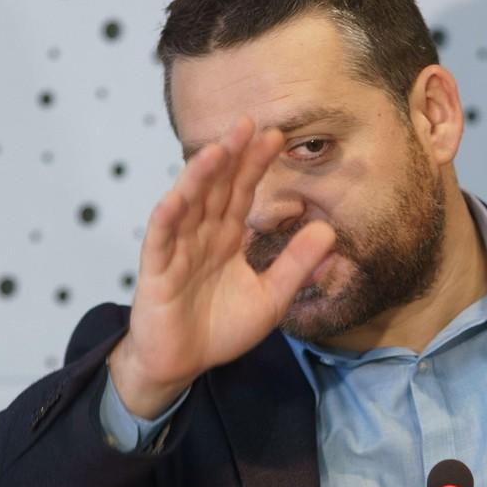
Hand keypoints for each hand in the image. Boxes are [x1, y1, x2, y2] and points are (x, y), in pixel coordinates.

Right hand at [108, 116, 335, 417]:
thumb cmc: (221, 328)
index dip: (256, 164)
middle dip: (231, 156)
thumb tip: (329, 231)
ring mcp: (177, 250)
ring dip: (200, 176)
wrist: (184, 364)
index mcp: (227, 238)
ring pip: (188, 205)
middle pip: (216, 189)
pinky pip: (161, 239)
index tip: (276, 136)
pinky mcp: (157, 272)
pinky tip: (178, 196)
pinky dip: (169, 217)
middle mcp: (201, 236)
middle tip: (249, 123)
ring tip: (218, 149)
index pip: (242, 193)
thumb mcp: (272, 297)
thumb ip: (297, 265)